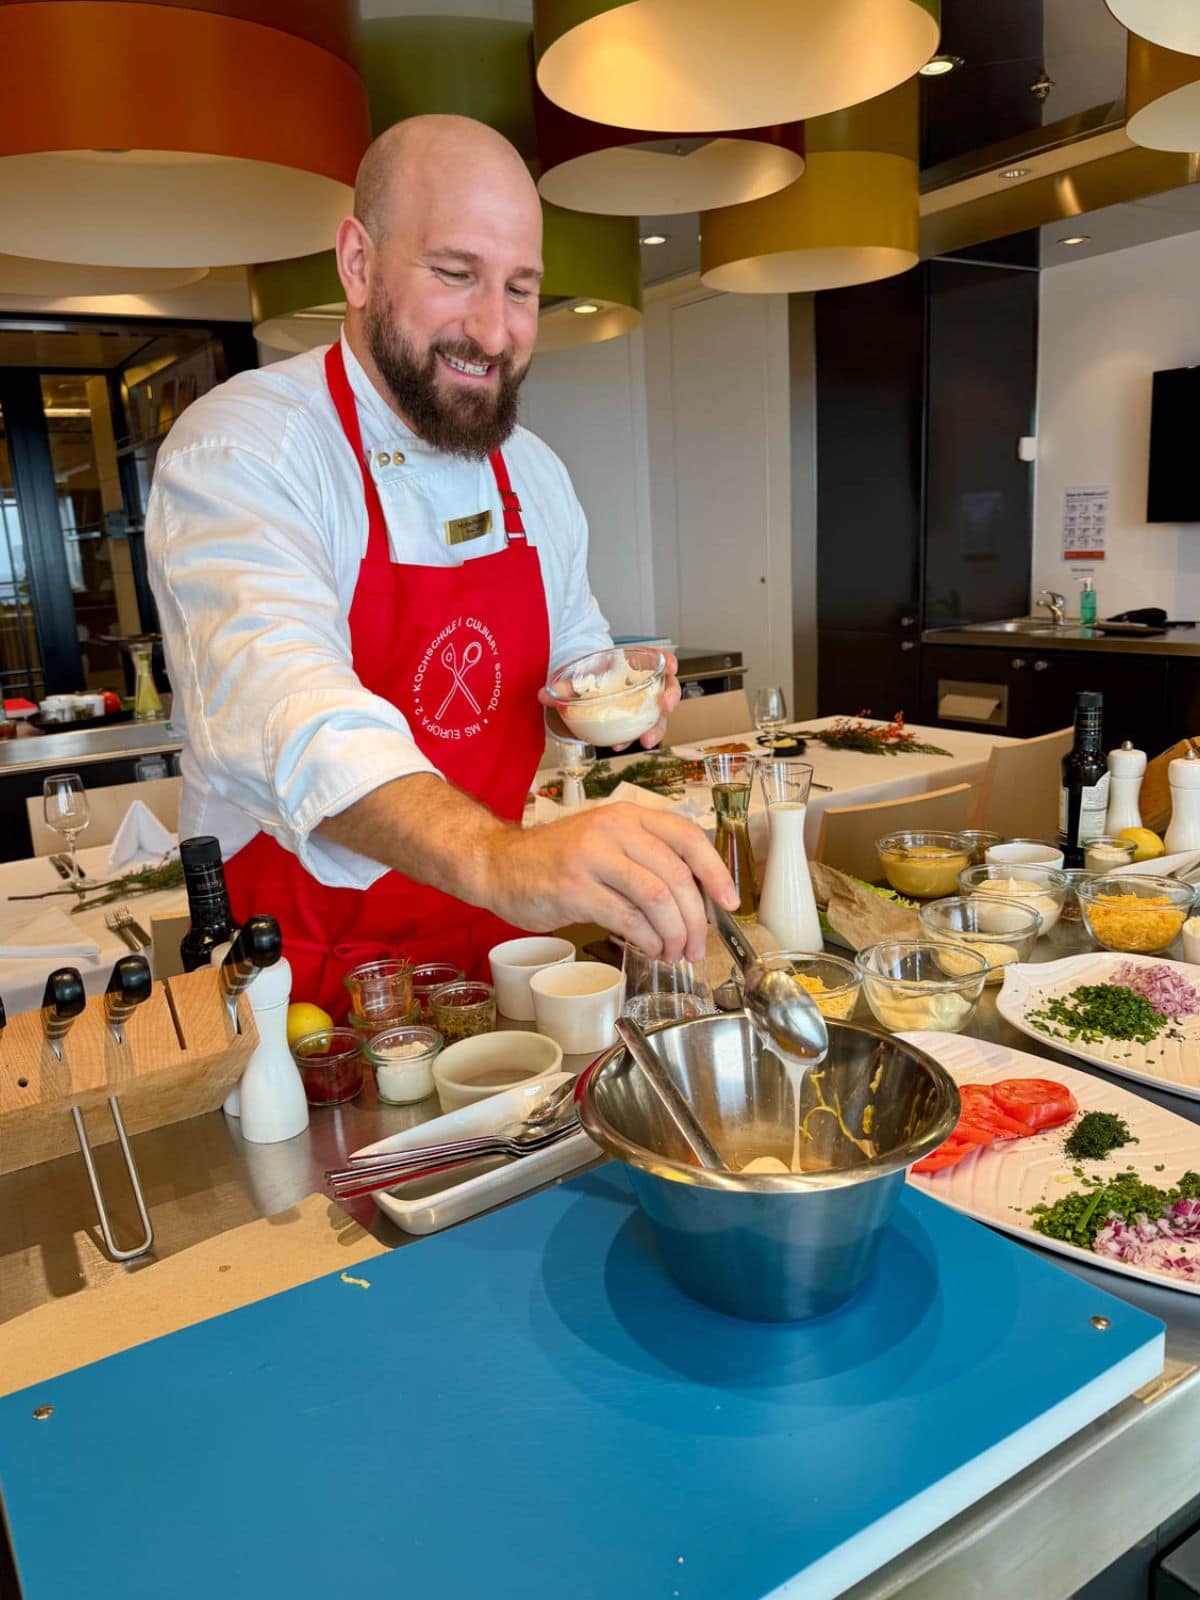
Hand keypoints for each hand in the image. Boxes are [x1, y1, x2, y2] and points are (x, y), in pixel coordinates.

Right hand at [488, 801, 737, 961]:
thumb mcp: (606, 843)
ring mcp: (593, 858)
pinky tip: (651, 948)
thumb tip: (694, 899)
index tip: (730, 901)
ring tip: (675, 953)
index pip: (688, 837)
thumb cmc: (556, 860)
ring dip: (674, 933)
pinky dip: (648, 939)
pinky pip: (627, 918)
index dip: (716, 871)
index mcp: (628, 816)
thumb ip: (645, 859)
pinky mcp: (575, 889)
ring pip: (656, 898)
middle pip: (676, 875)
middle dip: (696, 918)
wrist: (499, 865)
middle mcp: (613, 830)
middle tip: (697, 945)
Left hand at [536, 650, 680, 751]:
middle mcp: (642, 684)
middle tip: (666, 706)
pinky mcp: (634, 722)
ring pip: (658, 715)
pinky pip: (640, 730)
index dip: (667, 660)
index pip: (656, 657)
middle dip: (671, 696)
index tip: (671, 666)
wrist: (582, 692)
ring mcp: (641, 704)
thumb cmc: (586, 679)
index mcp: (632, 664)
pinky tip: (618, 744)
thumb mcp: (576, 678)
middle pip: (666, 687)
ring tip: (646, 741)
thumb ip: (562, 685)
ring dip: (656, 728)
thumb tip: (542, 694)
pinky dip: (631, 738)